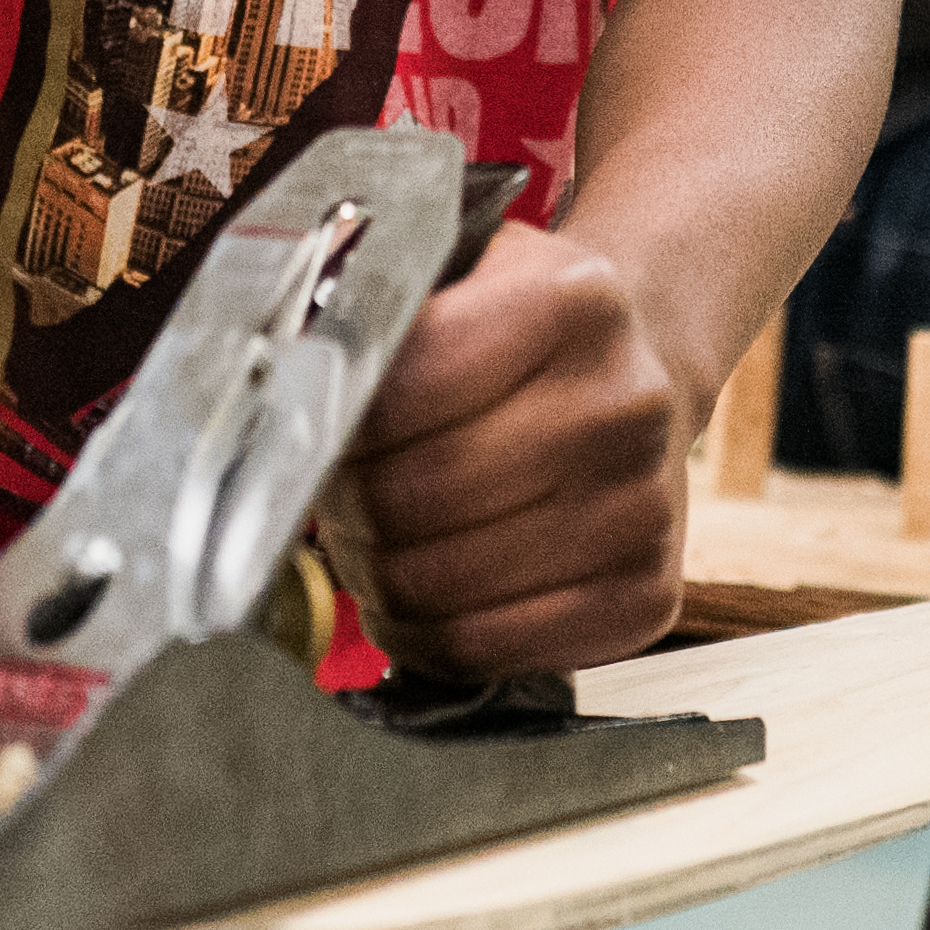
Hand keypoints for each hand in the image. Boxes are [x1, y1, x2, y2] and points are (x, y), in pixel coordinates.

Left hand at [320, 223, 692, 682]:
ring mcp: (643, 511)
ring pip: (435, 588)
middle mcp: (623, 405)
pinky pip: (481, 652)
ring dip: (376, 578)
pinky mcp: (644, 598)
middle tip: (342, 498)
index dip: (331, 425)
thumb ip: (381, 323)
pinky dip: (425, 637)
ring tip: (380, 545)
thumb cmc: (530, 338)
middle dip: (347, 510)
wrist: (645, 377)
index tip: (318, 430)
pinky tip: (423, 598)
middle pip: (411, 500)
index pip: (397, 392)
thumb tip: (284, 406)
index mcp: (572, 303)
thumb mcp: (467, 277)